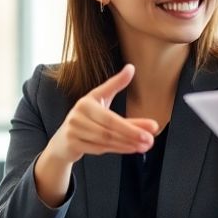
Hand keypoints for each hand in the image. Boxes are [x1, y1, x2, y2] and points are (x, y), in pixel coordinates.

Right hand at [34, 64, 158, 203]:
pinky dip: (117, 149)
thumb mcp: (100, 98)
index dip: (133, 124)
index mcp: (87, 102)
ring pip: (106, 141)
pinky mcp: (73, 144)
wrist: (64, 138)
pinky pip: (98, 149)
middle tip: (150, 140)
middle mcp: (78, 116)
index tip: (153, 126)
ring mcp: (74, 131)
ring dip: (127, 144)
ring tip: (144, 146)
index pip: (111, 117)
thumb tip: (131, 68)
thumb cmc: (86, 116)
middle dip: (133, 136)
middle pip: (110, 130)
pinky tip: (130, 148)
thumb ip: (116, 85)